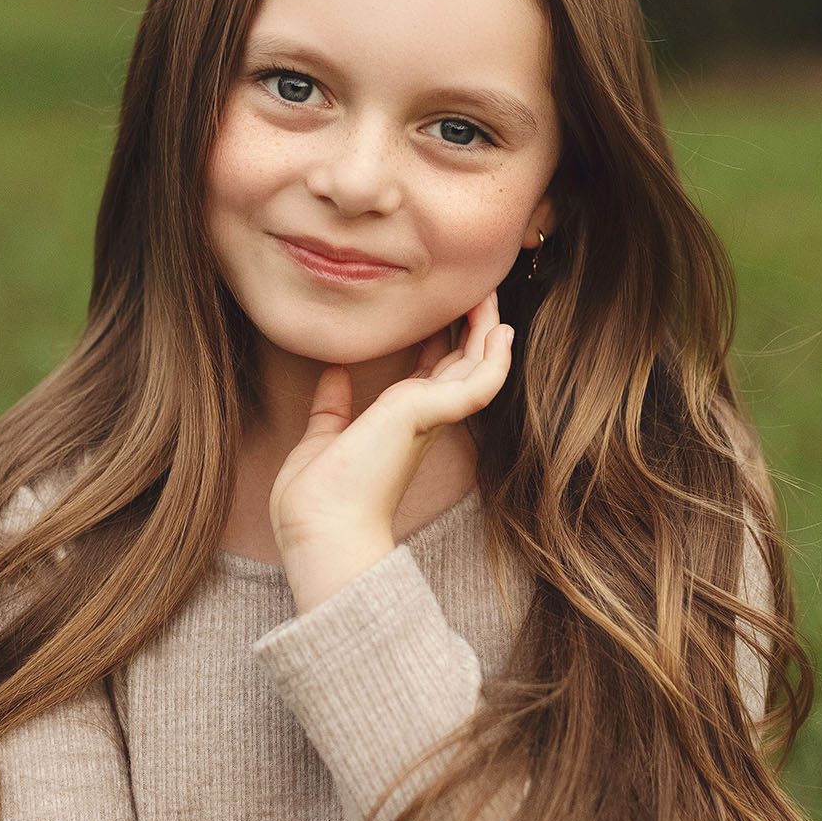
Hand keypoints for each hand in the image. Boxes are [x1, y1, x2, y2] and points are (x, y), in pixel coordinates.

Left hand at [270, 291, 513, 610]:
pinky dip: (495, 358)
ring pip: (477, 367)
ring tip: (492, 292)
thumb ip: (332, 407)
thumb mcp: (321, 439)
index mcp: (401, 425)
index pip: (433, 376)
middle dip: (473, 327)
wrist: (321, 530)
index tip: (445, 313)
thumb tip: (334, 373)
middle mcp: (422, 420)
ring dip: (489, 331)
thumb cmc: (318, 500)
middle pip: (462, 365)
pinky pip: (479, 383)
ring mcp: (429, 417)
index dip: (443, 342)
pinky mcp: (427, 413)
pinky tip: (503, 331)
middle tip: (480, 289)